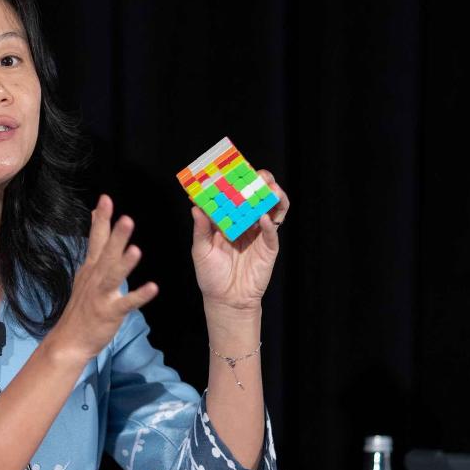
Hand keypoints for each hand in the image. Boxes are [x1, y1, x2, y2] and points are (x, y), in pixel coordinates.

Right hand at [44, 195, 158, 362]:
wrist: (70, 339)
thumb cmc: (82, 306)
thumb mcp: (85, 273)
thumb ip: (95, 247)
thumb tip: (98, 220)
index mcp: (91, 267)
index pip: (96, 239)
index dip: (101, 219)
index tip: (106, 199)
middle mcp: (95, 278)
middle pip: (106, 254)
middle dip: (115, 236)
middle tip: (126, 218)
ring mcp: (101, 295)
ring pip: (113, 276)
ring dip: (125, 264)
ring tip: (136, 250)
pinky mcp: (109, 312)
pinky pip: (126, 304)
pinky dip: (139, 296)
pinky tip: (153, 288)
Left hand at [190, 169, 288, 310]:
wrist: (226, 301)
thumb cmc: (211, 275)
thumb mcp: (201, 250)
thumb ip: (201, 229)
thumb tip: (195, 207)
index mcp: (229, 220)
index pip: (235, 196)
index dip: (236, 182)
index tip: (234, 169)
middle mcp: (246, 223)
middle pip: (257, 198)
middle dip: (260, 184)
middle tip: (259, 175)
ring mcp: (259, 234)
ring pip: (272, 210)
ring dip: (273, 197)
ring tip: (271, 189)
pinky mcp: (269, 248)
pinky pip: (272, 233)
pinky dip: (269, 224)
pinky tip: (264, 218)